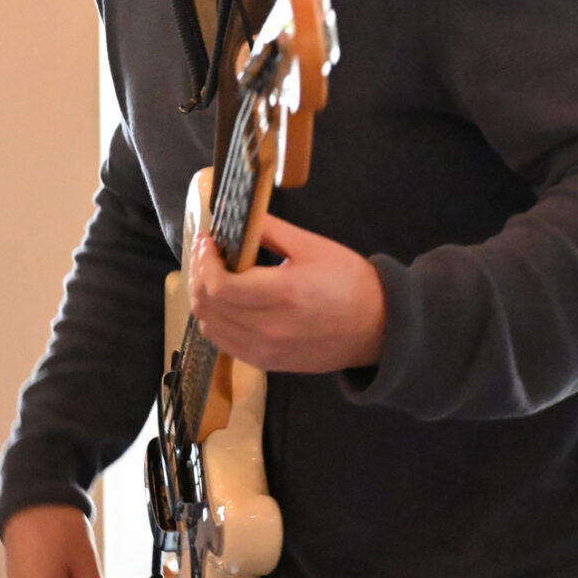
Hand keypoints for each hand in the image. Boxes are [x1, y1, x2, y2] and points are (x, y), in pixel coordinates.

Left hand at [190, 211, 384, 374]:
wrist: (377, 327)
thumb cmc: (348, 280)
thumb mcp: (311, 246)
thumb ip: (268, 230)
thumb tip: (234, 214)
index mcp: (283, 294)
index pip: (221, 285)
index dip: (205, 261)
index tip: (207, 240)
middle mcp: (270, 329)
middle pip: (209, 306)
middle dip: (199, 275)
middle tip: (207, 253)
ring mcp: (266, 351)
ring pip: (211, 327)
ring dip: (204, 299)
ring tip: (213, 275)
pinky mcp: (267, 364)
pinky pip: (225, 343)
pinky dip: (216, 320)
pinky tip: (226, 302)